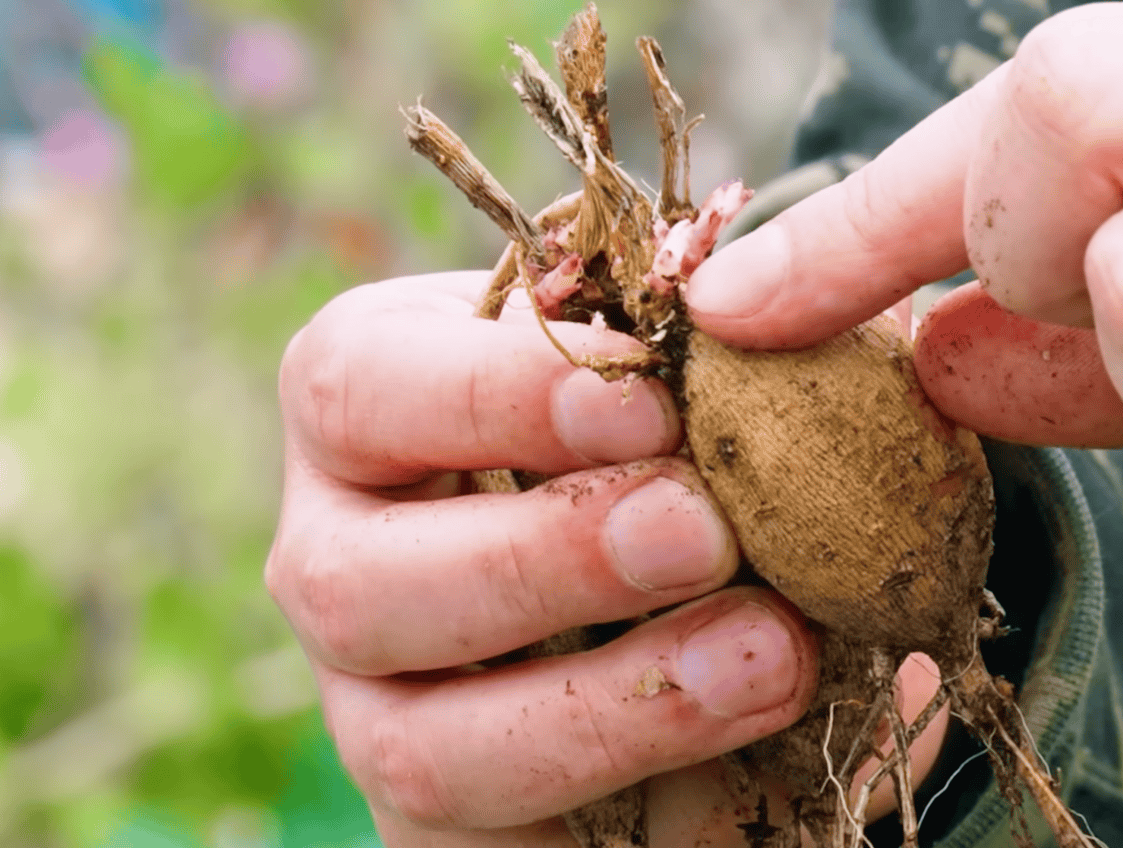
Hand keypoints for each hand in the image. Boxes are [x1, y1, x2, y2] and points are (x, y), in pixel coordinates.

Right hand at [266, 272, 941, 847]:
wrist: (700, 581)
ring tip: (769, 655)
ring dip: (601, 711)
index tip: (651, 398)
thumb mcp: (674, 370)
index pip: (357, 385)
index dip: (493, 394)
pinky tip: (767, 755)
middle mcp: (339, 562)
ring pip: (417, 751)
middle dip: (539, 560)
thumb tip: (783, 325)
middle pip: (356, 584)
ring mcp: (379, 710)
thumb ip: (698, 347)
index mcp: (364, 409)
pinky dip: (653, 809)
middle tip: (701, 531)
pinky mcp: (446, 830)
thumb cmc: (675, 431)